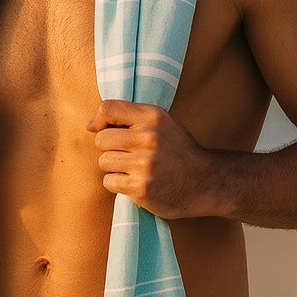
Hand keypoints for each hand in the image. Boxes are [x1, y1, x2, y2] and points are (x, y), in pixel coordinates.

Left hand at [87, 100, 211, 219]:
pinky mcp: (141, 188)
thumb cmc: (177, 151)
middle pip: (101, 139)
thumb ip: (131, 117)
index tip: (102, 129)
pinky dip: (118, 184)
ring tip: (134, 169)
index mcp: (154, 117)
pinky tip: (136, 182)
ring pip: (104, 162)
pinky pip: (109, 182)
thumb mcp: (162, 124)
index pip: (107, 109)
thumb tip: (91, 125)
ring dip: (114, 168)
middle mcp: (149, 138)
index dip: (99, 120)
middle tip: (126, 155)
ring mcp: (145, 164)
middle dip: (109, 149)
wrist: (205, 182)